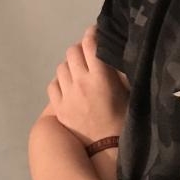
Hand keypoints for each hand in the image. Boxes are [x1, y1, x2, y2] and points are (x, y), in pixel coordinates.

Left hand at [47, 25, 128, 145]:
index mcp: (100, 76)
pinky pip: (52, 85)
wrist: (105, 148)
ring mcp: (66, 95)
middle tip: (88, 53)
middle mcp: (80, 82)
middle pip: (72, 51)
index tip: (96, 31)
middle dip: (81, 48)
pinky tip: (68, 85)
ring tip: (78, 70)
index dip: (92, 33)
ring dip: (70, 64)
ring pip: (61, 67)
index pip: (90, 44)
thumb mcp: (127, 90)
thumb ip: (118, 70)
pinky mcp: (57, 107)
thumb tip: (113, 51)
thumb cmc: (122, 117)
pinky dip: (60, 81)